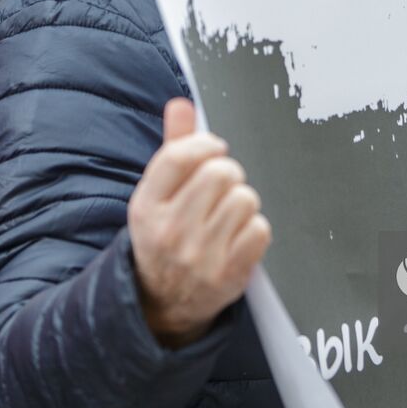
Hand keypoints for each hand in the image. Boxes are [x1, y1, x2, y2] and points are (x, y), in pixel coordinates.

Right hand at [127, 98, 271, 347]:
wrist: (161, 302)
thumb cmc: (164, 236)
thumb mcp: (157, 194)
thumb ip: (173, 147)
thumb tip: (182, 104)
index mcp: (146, 206)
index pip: (179, 156)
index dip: (205, 144)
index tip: (212, 149)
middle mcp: (170, 232)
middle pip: (220, 173)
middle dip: (228, 172)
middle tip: (221, 185)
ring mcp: (199, 257)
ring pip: (245, 199)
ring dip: (243, 201)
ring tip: (227, 213)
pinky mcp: (228, 276)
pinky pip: (260, 230)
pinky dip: (255, 229)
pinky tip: (237, 236)